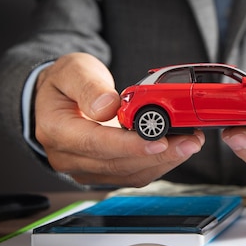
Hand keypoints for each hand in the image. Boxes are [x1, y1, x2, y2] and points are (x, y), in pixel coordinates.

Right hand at [34, 53, 204, 186]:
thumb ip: (88, 85)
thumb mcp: (72, 70)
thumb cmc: (63, 84)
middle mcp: (68, 157)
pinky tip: (176, 150)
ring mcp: (85, 169)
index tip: (160, 140)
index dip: (131, 145)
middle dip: (159, 154)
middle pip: (119, 164)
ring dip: (164, 161)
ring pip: (129, 174)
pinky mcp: (102, 173)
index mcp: (56, 131)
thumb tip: (108, 106)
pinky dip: (157, 163)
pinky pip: (133, 175)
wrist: (55, 100)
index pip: (97, 144)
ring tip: (190, 143)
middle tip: (189, 141)